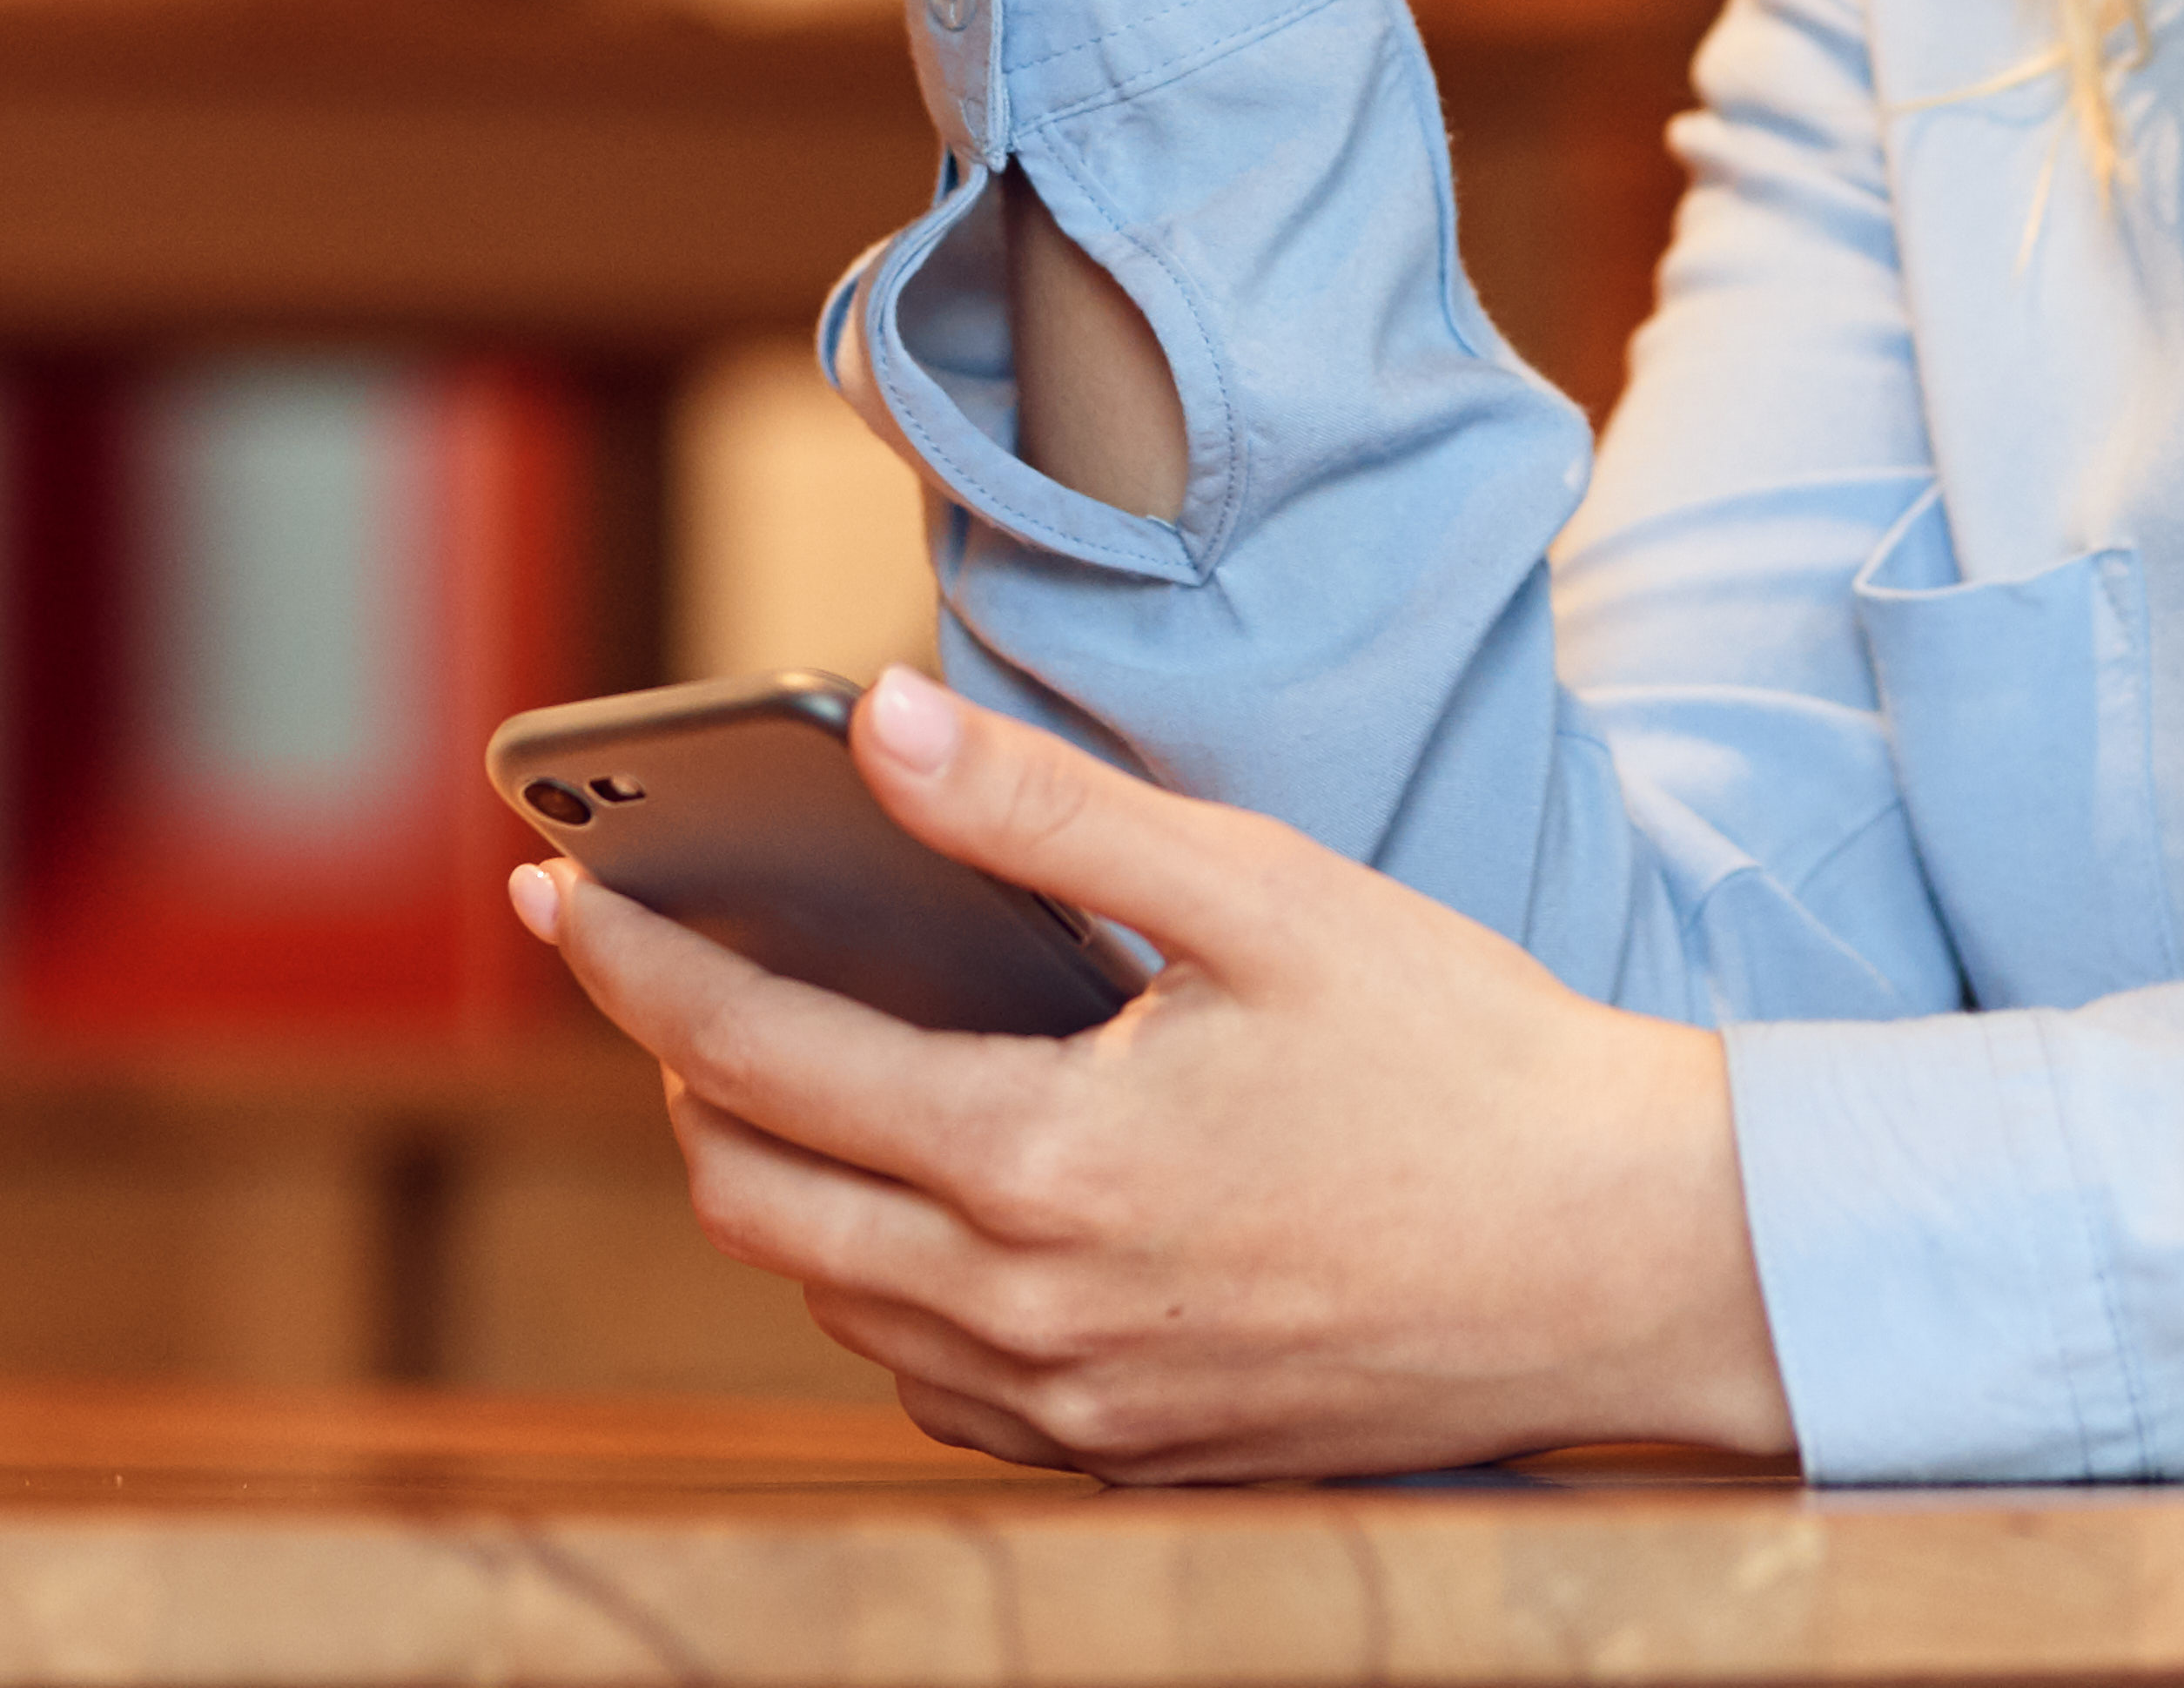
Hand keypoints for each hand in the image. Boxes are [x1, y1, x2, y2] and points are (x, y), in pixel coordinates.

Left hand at [527, 665, 1794, 1478]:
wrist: (1631, 1264)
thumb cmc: (1471, 1063)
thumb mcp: (1261, 898)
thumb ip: (1053, 817)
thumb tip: (883, 728)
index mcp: (1042, 1166)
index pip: (752, 1063)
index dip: (634, 971)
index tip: (552, 899)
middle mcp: (1030, 1315)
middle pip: (752, 1203)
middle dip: (674, 1076)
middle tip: (656, 974)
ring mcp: (1076, 1407)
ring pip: (833, 1303)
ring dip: (776, 1183)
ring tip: (784, 1066)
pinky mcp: (1133, 1456)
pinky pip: (932, 1384)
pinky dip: (881, 1287)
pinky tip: (925, 1206)